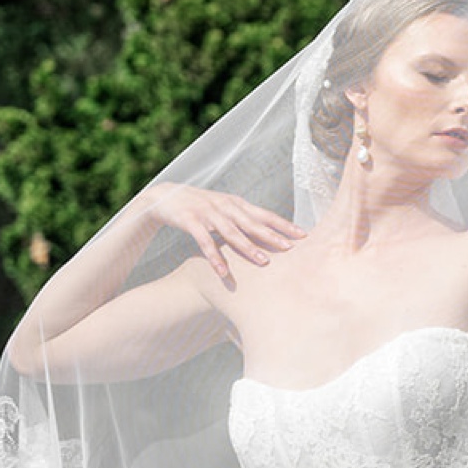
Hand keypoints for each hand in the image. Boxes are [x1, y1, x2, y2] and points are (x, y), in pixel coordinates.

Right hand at [144, 184, 302, 283]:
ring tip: (263, 262)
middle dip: (273, 236)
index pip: (265, 214)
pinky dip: (214, 257)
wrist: (165, 196)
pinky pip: (204, 242)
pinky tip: (223, 272)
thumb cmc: (199, 206)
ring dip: (248, 248)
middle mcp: (225, 206)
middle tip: (291, 249)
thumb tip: (267, 233)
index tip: (303, 235)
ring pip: (232, 232)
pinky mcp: (190, 221)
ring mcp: (208, 213)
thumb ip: (242, 219)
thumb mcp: (223, 209)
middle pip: (253, 223)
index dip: (284, 224)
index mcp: (236, 204)